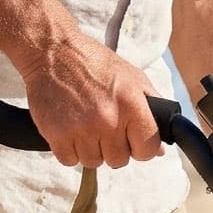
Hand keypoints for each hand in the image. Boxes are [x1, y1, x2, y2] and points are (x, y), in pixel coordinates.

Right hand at [22, 34, 164, 168]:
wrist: (53, 51)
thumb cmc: (94, 62)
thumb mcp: (132, 78)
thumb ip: (151, 111)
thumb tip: (159, 148)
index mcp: (131, 105)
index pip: (148, 149)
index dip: (142, 148)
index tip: (132, 140)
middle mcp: (108, 119)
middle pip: (119, 160)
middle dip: (113, 148)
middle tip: (103, 127)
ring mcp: (82, 129)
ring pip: (93, 162)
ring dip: (90, 149)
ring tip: (85, 125)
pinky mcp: (57, 134)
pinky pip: (69, 160)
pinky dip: (69, 149)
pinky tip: (70, 129)